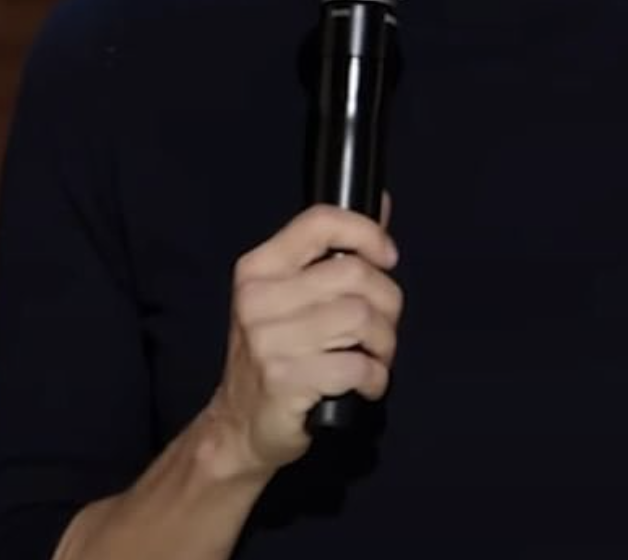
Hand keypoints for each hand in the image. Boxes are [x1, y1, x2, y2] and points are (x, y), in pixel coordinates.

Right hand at [202, 193, 400, 481]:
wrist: (239, 425)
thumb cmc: (277, 354)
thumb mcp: (291, 297)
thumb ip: (334, 252)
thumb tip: (379, 202)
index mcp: (259, 268)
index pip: (319, 222)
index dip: (366, 232)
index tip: (387, 257)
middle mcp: (259, 298)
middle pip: (355, 275)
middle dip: (388, 303)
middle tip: (382, 329)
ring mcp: (269, 340)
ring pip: (362, 319)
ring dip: (384, 344)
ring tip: (374, 358)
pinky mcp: (286, 380)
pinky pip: (358, 366)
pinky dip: (375, 378)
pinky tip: (365, 384)